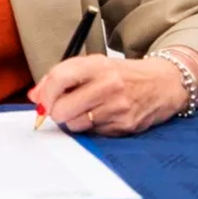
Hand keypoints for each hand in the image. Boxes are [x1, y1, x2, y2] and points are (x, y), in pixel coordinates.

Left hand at [30, 55, 189, 136]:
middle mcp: (109, 86)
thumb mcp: (92, 65)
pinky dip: (92, 127)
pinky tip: (102, 115)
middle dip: (56, 112)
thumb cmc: (122, 74)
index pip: (60, 79)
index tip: (40, 102)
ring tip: (86, 109)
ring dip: (74, 120)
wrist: (163, 83)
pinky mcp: (125, 126)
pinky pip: (93, 133)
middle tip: (61, 108)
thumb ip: (60, 76)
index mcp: (97, 66)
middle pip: (63, 109)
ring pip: (75, 125)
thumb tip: (35, 96)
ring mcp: (118, 108)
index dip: (45, 94)